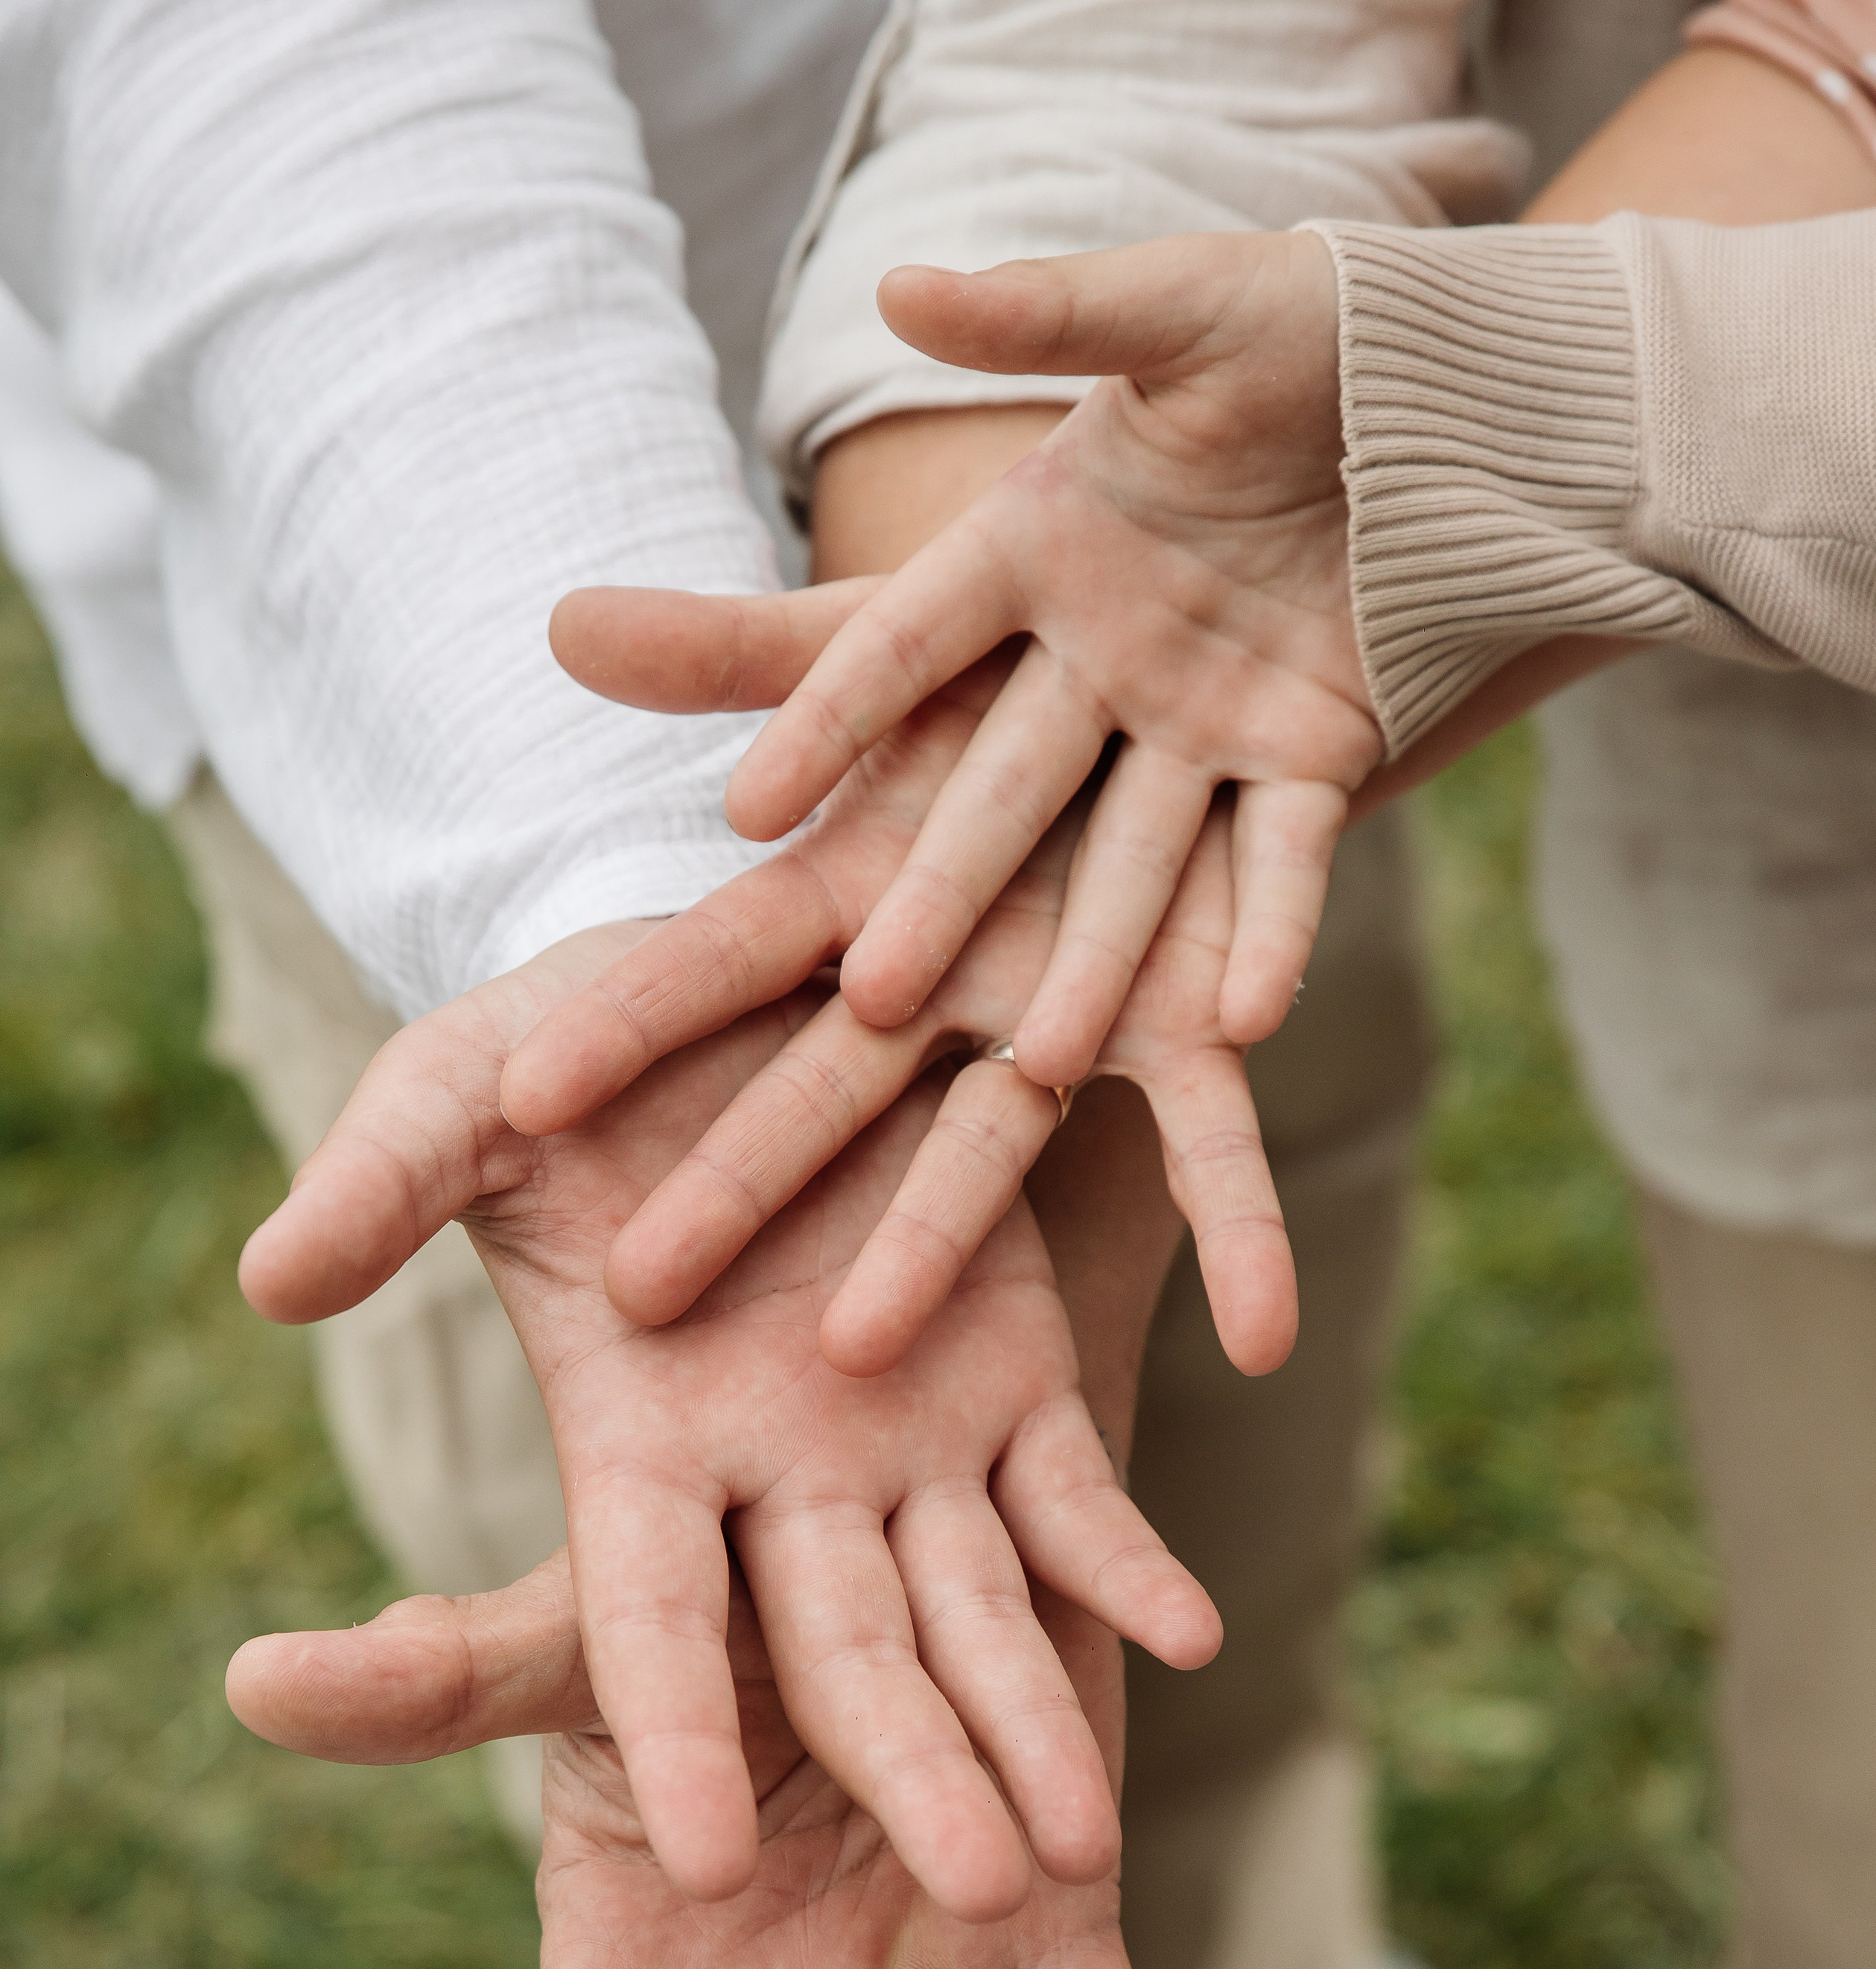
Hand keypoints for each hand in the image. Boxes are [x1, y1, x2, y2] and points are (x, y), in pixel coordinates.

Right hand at [238, 950, 1216, 1914]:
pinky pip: (1074, 1490)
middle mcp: (777, 1476)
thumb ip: (385, 1184)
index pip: (652, 1612)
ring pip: (977, 1607)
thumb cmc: (583, 1037)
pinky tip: (1189, 1635)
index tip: (697, 1862)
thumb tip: (269, 1282)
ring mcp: (907, 1438)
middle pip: (845, 1648)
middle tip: (979, 1892)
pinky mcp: (1012, 1374)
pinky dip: (1124, 1560)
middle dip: (908, 1763)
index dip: (678, 1725)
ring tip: (1084, 1843)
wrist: (754, 982)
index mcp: (639, 1440)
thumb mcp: (461, 1091)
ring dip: (1030, 1714)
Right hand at [512, 622, 1296, 1377]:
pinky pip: (1217, 1130)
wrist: (1214, 637)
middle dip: (741, 1179)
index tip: (524, 1094)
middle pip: (828, 1088)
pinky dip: (1234, 1217)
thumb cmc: (1028, 647)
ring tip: (863, 1348)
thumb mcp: (880, 632)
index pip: (719, 958)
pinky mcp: (1213, 1014)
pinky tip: (1258, 1332)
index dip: (628, 1018)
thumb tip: (562, 619)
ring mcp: (1076, 1003)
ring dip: (932, 1239)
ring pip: (993, 1139)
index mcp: (862, 887)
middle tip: (639, 1289)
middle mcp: (950, 975)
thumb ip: (734, 651)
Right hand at [559, 232, 1372, 1090]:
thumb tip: (899, 285)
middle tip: (869, 995)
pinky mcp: (1312, 758)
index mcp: (1037, 548)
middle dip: (941, 894)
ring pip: (1133, 861)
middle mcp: (1099, 658)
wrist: (1463, 385)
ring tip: (1047, 1059)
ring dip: (1094, 959)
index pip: (908, 642)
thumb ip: (1047, 313)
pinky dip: (1270, 934)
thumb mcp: (1181, 304)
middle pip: (998, 793)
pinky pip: (1285, 862)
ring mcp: (1202, 723)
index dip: (829, 723)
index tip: (744, 813)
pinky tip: (1245, 1022)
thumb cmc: (1308, 324)